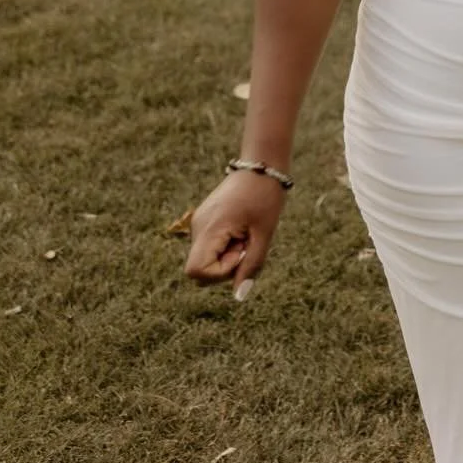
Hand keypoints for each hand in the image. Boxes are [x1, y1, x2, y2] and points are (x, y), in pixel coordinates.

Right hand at [184, 171, 288, 297]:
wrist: (262, 165)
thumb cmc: (266, 197)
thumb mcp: (264, 235)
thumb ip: (251, 266)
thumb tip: (239, 296)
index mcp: (209, 228)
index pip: (196, 272)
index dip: (220, 272)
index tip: (242, 252)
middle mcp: (197, 226)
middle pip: (200, 269)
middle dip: (225, 265)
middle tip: (247, 241)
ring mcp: (199, 223)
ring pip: (206, 258)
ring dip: (227, 254)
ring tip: (245, 231)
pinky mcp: (204, 220)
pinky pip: (211, 246)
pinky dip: (226, 245)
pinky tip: (241, 227)